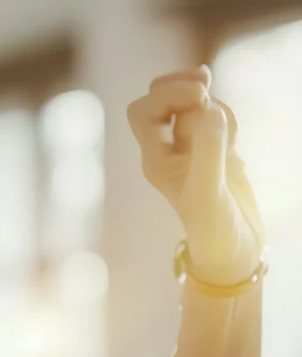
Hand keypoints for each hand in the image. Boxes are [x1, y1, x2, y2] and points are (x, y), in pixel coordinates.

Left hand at [128, 66, 263, 285]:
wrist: (235, 249)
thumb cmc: (216, 229)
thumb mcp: (211, 193)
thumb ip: (209, 151)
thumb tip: (209, 108)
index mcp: (155, 161)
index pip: (142, 111)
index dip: (167, 94)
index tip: (201, 99)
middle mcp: (166, 152)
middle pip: (159, 96)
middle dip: (186, 87)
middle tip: (208, 93)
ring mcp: (189, 149)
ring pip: (192, 102)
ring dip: (214, 105)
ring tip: (228, 139)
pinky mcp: (211, 148)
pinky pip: (214, 115)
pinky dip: (227, 118)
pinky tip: (234, 146)